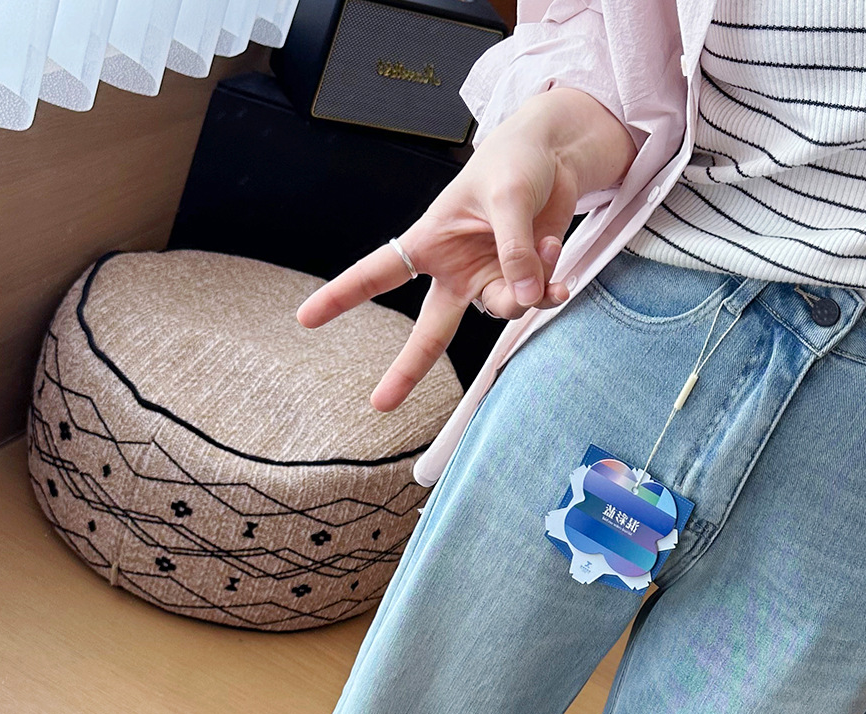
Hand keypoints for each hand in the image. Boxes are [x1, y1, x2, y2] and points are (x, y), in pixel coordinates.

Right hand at [296, 86, 637, 412]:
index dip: (342, 296)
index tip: (306, 318)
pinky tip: (560, 263)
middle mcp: (455, 269)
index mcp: (430, 242)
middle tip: (379, 403)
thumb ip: (514, 251)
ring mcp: (488, 280)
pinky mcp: (520, 282)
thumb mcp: (508, 199)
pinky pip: (535, 301)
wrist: (552, 158)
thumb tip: (524, 300)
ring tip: (545, 243)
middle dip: (407, 369)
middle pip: (429, 329)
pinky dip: (551, 287)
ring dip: (529, 286)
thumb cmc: (514, 165)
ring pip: (503, 309)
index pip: (378, 272)